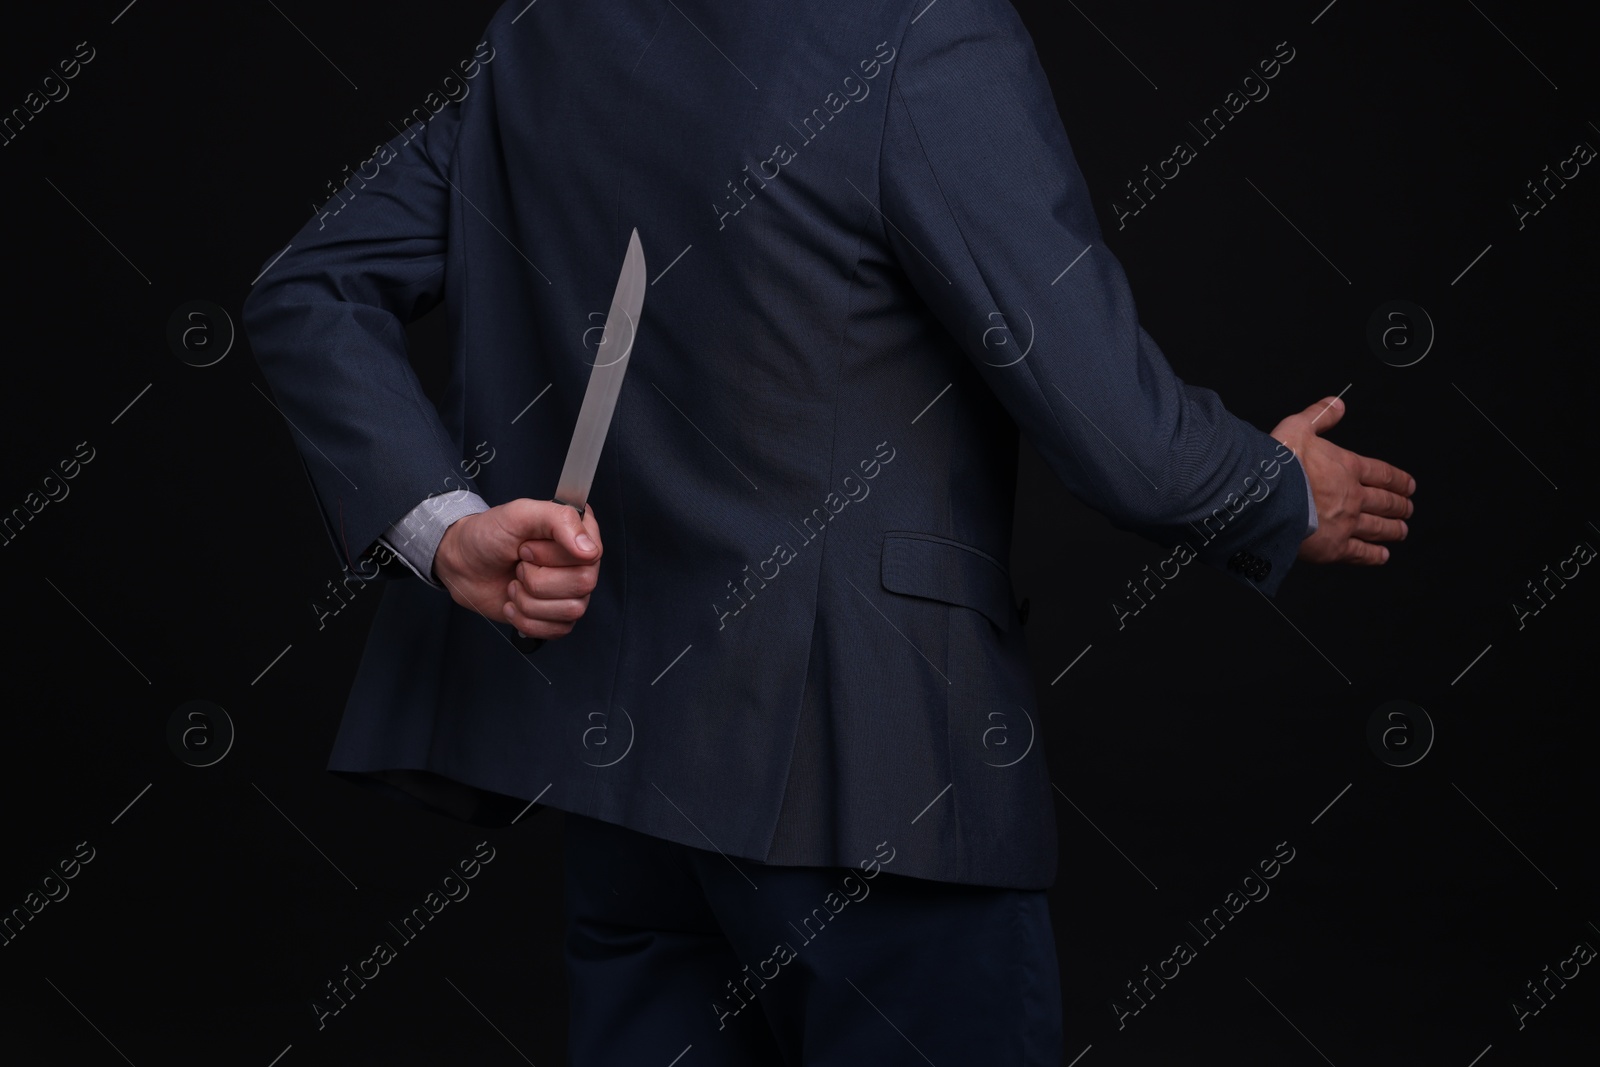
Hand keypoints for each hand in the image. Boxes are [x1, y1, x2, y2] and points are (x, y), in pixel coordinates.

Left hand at [433, 499, 602, 638]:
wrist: (463, 565)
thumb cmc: (488, 535)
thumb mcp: (520, 513)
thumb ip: (559, 519)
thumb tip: (589, 550)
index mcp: (578, 532)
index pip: (592, 554)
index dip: (554, 555)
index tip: (527, 547)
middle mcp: (580, 562)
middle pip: (583, 584)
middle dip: (538, 579)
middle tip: (520, 565)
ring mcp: (570, 591)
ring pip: (572, 610)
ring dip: (530, 600)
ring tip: (515, 583)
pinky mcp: (557, 616)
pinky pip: (557, 630)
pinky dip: (526, 619)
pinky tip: (515, 602)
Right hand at [1270, 396, 1414, 565]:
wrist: (1264, 499)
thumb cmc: (1279, 464)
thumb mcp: (1298, 427)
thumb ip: (1319, 415)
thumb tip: (1337, 404)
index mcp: (1348, 468)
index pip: (1383, 474)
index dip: (1399, 480)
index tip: (1409, 486)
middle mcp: (1353, 497)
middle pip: (1385, 502)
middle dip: (1399, 506)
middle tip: (1408, 509)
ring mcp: (1346, 523)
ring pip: (1377, 528)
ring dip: (1392, 530)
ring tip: (1401, 531)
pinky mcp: (1334, 547)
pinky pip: (1360, 553)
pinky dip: (1373, 555)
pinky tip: (1382, 556)